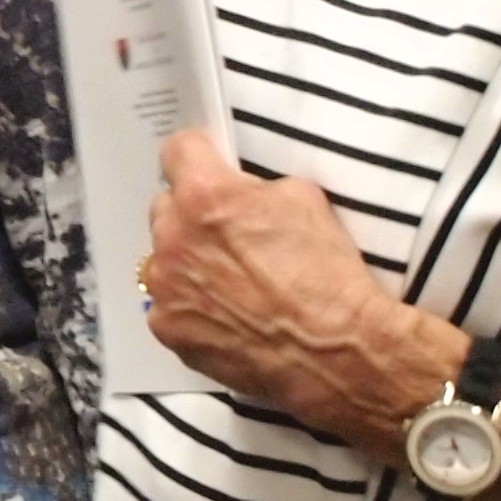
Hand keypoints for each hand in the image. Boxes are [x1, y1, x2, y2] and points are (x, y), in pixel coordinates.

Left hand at [142, 130, 447, 444]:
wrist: (335, 350)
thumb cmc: (326, 276)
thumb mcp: (305, 199)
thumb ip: (256, 186)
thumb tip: (240, 187)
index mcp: (205, 196)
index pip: (178, 150)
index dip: (198, 155)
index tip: (206, 163)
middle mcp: (174, 238)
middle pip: (167, 207)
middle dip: (193, 214)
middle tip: (229, 234)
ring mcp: (166, 286)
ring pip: (164, 258)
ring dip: (189, 261)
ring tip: (233, 281)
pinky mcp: (168, 327)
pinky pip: (169, 303)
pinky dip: (192, 306)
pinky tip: (227, 314)